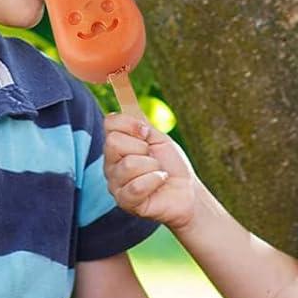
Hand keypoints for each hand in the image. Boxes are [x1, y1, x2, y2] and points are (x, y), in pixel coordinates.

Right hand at [104, 113, 199, 231]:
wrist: (187, 191)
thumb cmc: (171, 165)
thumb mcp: (158, 138)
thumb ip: (139, 124)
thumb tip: (125, 95)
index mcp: (117, 146)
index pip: (109, 123)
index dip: (130, 124)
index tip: (146, 133)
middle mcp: (111, 164)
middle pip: (113, 142)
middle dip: (142, 148)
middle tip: (153, 158)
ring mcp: (115, 184)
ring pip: (129, 164)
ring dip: (152, 167)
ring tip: (158, 174)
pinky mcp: (125, 202)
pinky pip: (136, 186)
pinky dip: (154, 181)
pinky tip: (159, 183)